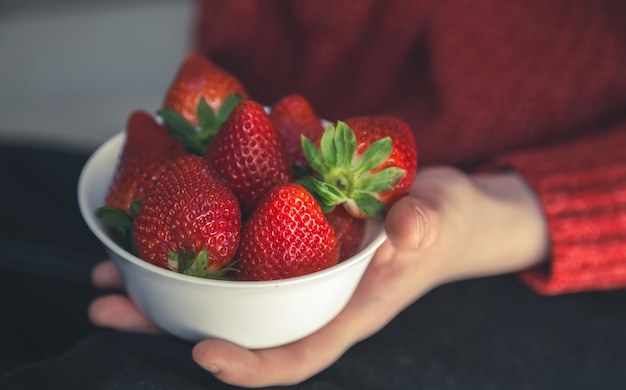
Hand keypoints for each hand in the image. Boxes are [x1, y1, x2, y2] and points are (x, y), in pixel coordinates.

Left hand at [89, 166, 548, 386]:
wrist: (438, 210)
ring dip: (161, 291)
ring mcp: (295, 273)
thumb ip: (424, 226)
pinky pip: (234, 254)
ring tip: (106, 278)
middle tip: (106, 310)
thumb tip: (409, 232)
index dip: (253, 366)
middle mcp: (312, 300)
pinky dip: (191, 248)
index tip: (202, 353)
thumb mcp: (440, 219)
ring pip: (222, 295)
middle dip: (169, 327)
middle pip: (236, 328)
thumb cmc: (443, 222)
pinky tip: (153, 229)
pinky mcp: (286, 243)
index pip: (299, 355)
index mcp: (349, 310)